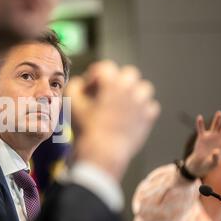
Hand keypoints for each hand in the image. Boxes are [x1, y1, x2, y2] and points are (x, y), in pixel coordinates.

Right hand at [65, 60, 159, 180]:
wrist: (102, 153)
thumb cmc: (85, 127)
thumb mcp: (71, 103)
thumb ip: (74, 85)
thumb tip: (81, 83)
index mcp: (112, 82)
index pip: (105, 67)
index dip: (94, 76)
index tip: (89, 88)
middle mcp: (130, 88)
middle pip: (128, 74)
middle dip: (117, 81)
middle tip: (107, 95)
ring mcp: (142, 103)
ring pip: (143, 88)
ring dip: (133, 93)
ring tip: (121, 105)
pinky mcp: (148, 118)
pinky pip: (150, 107)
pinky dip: (141, 110)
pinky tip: (129, 118)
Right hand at [185, 111, 220, 176]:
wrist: (200, 163)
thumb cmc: (209, 164)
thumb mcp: (214, 163)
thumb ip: (216, 158)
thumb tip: (215, 151)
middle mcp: (219, 139)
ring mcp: (211, 136)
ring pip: (215, 126)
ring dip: (217, 120)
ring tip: (219, 113)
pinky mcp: (202, 137)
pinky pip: (201, 129)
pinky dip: (200, 123)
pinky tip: (199, 117)